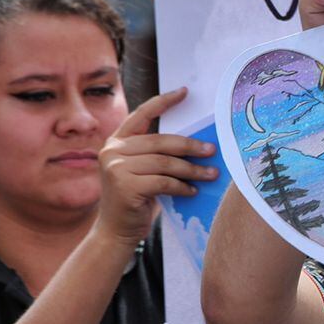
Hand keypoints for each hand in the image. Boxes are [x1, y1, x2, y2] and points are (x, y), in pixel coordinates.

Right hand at [96, 88, 218, 245]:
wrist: (115, 231)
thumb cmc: (135, 199)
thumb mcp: (141, 170)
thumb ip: (155, 154)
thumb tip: (196, 142)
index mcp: (116, 142)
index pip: (141, 115)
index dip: (163, 102)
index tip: (184, 92)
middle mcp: (112, 151)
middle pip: (160, 141)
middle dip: (190, 146)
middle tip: (212, 150)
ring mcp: (116, 168)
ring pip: (165, 163)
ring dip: (192, 169)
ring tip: (210, 174)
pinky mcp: (125, 186)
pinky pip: (164, 182)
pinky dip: (182, 187)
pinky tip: (192, 191)